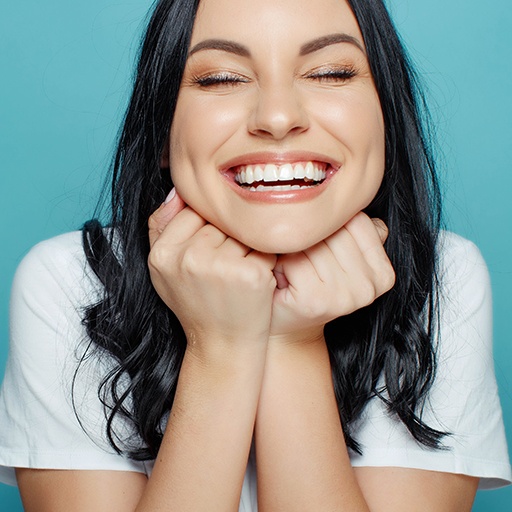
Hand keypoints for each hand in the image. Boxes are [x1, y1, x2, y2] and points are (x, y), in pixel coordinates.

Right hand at [148, 189, 276, 350]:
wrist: (221, 345)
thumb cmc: (196, 303)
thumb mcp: (164, 269)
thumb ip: (161, 226)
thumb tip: (178, 189)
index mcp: (163, 254)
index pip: (192, 210)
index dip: (206, 230)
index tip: (210, 252)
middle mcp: (189, 258)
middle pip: (220, 220)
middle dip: (226, 238)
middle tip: (223, 270)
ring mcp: (221, 266)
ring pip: (243, 231)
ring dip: (246, 247)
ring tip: (236, 275)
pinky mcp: (251, 275)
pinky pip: (264, 246)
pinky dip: (265, 260)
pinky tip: (253, 280)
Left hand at [270, 212, 394, 339]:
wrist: (286, 325)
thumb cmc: (308, 284)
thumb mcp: (339, 256)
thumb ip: (355, 231)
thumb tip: (358, 197)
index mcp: (383, 273)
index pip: (356, 221)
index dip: (327, 226)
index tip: (318, 245)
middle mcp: (371, 286)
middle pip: (333, 231)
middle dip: (309, 237)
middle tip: (299, 257)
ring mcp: (346, 296)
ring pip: (313, 243)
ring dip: (292, 250)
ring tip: (290, 266)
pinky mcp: (318, 300)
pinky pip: (294, 259)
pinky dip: (280, 263)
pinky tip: (282, 276)